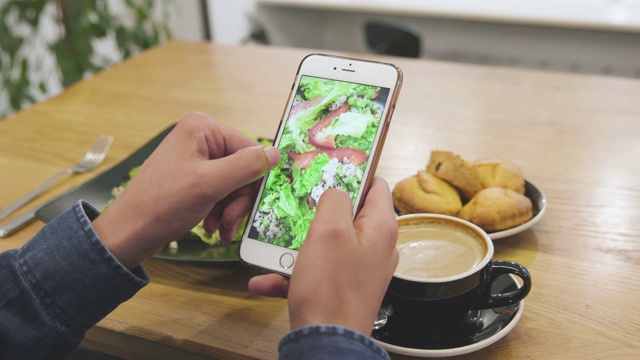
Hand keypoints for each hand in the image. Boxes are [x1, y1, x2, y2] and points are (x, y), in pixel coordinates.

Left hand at [92, 112, 279, 268]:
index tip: (252, 207)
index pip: (249, 149)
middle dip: (239, 200)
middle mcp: (200, 138)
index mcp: (203, 129)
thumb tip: (277, 153)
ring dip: (231, 210)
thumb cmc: (162, 204)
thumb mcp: (210, 184)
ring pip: (233, 184)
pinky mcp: (192, 179)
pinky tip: (211, 228)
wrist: (128, 233)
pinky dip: (220, 212)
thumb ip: (247, 166)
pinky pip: (220, 192)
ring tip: (219, 229)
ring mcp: (195, 159)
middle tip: (230, 223)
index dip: (254, 180)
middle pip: (242, 169)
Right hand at [249, 177, 398, 334]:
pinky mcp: (343, 289)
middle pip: (348, 214)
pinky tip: (265, 279)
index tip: (326, 168)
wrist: (325, 343)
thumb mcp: (328, 230)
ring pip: (328, 244)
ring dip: (299, 244)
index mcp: (381, 227)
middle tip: (293, 205)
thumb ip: (335, 199)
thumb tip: (336, 191)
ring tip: (273, 244)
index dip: (353, 173)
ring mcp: (360, 270)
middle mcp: (376, 247)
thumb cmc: (330, 287)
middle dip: (318, 210)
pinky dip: (294, 272)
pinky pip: (318, 271)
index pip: (375, 185)